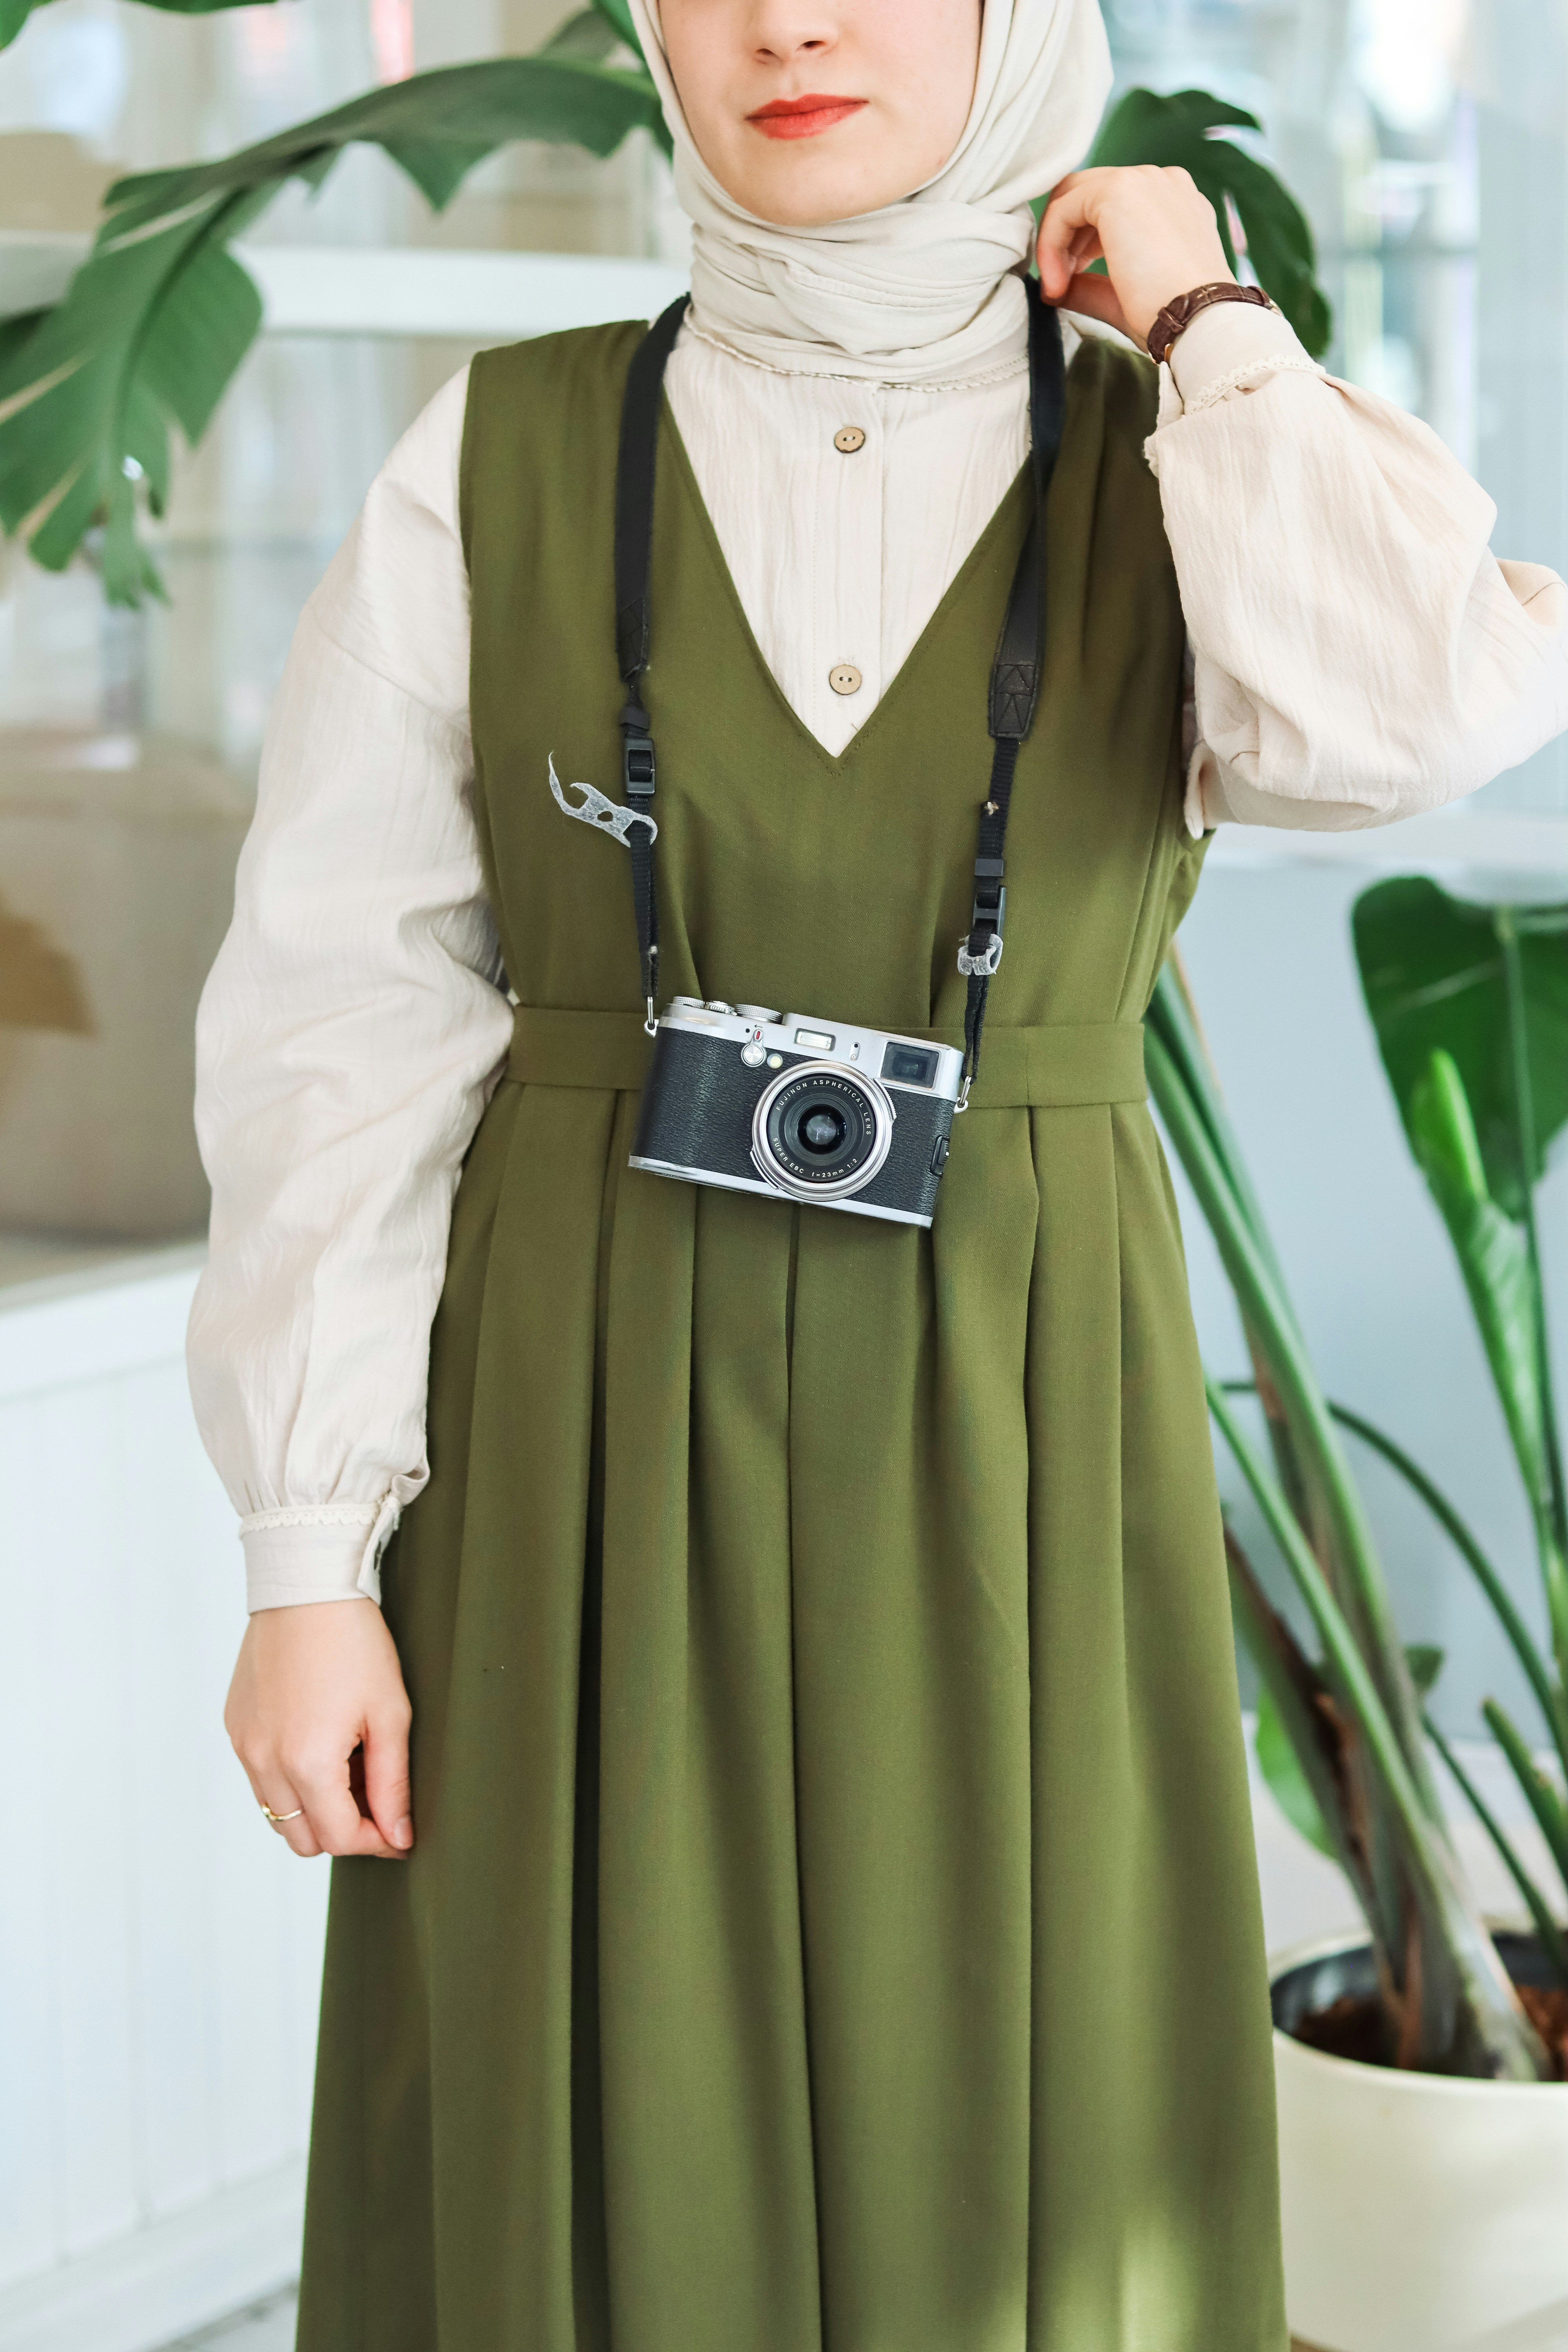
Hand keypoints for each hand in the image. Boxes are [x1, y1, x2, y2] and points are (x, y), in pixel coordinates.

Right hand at [225, 1598, 413, 1859]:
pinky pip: (260, 1779)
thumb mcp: (389, 1714)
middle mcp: (265, 1762)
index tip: (400, 1832)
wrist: (306, 1588)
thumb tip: (398, 1836)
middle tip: (375, 1799)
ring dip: (313, 1809)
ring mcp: (243, 1746)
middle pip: (303, 1840)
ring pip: (277, 1815)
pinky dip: (289, 1780)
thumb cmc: (355, 1643)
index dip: (376, 1842)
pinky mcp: (234, 1727)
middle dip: (343, 1831)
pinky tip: (318, 1742)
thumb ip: (392, 1784)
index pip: (339, 1838)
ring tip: (348, 1768)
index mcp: (306, 1762)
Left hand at [1035, 166, 1234, 351]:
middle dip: (1065, 238)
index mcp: (1171, 202)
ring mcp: (1142, 179)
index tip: (1068, 285)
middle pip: (1088, 193)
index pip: (1110, 207)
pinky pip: (1065, 206)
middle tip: (1059, 284)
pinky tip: (1057, 284)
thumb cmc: (1173, 317)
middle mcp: (1159, 182)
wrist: (1200, 321)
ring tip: (1058, 288)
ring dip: (1056, 242)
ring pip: (1074, 195)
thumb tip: (1058, 288)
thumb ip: (1091, 286)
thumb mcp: (1125, 297)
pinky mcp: (1119, 189)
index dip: (1079, 245)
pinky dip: (1051, 243)